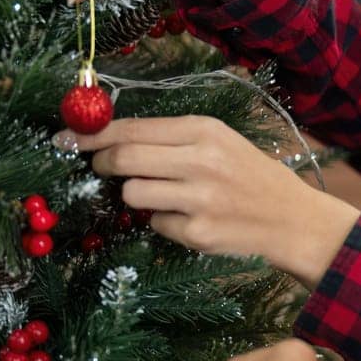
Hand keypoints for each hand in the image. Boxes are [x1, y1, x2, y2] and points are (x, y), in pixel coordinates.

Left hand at [77, 116, 360, 287]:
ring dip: (136, 196)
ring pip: (131, 193)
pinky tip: (191, 218)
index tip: (66, 138)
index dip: (92, 134)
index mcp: (205, 131)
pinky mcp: (197, 232)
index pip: (132, 128)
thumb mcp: (222, 142)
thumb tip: (109, 137)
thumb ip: (172, 138)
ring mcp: (199, 199)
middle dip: (103, 163)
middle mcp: (201, 161)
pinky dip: (164, 222)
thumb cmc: (252, 176)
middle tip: (103, 167)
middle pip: (123, 158)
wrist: (294, 219)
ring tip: (164, 195)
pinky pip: (155, 224)